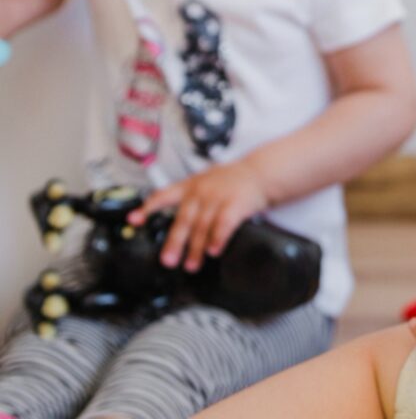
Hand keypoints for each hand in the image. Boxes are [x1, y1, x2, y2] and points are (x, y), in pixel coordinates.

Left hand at [127, 159, 268, 271]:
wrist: (259, 173)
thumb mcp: (206, 180)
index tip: (133, 220)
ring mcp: (218, 197)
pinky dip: (217, 239)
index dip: (148, 207)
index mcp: (190, 185)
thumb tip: (173, 226)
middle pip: (183, 219)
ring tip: (191, 265)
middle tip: (168, 261)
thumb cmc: (231, 181)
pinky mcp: (235, 204)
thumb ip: (188, 198)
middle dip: (174, 242)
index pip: (164, 195)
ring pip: (202, 226)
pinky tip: (214, 251)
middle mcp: (201, 191)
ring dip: (196, 248)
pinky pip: (223, 225)